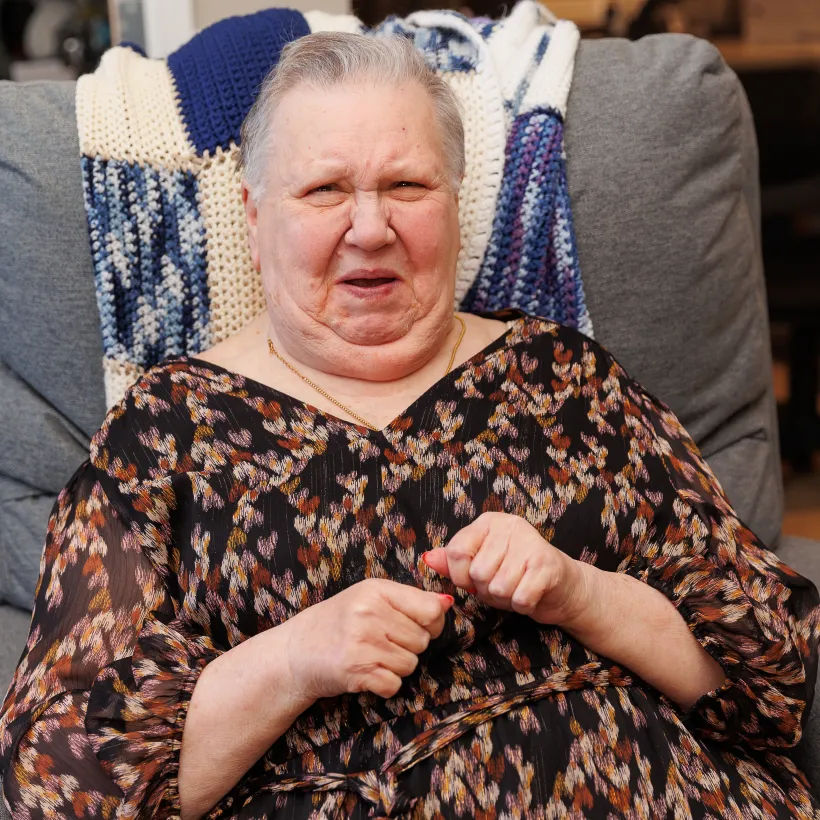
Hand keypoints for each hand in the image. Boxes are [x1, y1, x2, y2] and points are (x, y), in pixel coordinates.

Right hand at [284, 578, 452, 700]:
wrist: (296, 651)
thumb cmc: (339, 622)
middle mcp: (369, 613)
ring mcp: (362, 642)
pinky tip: (366, 671)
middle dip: (409, 645)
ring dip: (397, 666)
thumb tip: (448, 604)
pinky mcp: (356, 671)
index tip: (418, 625)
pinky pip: (394, 684)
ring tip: (372, 655)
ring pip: (411, 664)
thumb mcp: (370, 598)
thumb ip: (410, 599)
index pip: (431, 610)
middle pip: (423, 640)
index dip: (433, 623)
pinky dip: (384, 684)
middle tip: (383, 641)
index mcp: (376, 590)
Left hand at [422, 512, 591, 628]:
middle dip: (487, 590)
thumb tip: (427, 558)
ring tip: (517, 589)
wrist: (563, 587)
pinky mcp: (547, 564)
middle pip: (477, 573)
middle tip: (504, 584)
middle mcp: (510, 525)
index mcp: (489, 522)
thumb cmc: (516, 575)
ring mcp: (530, 543)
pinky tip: (531, 595)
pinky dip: (522, 606)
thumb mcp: (481, 565)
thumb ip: (454, 561)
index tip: (474, 580)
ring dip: (505, 599)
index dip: (461, 577)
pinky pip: (519, 598)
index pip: (456, 552)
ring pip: (498, 587)